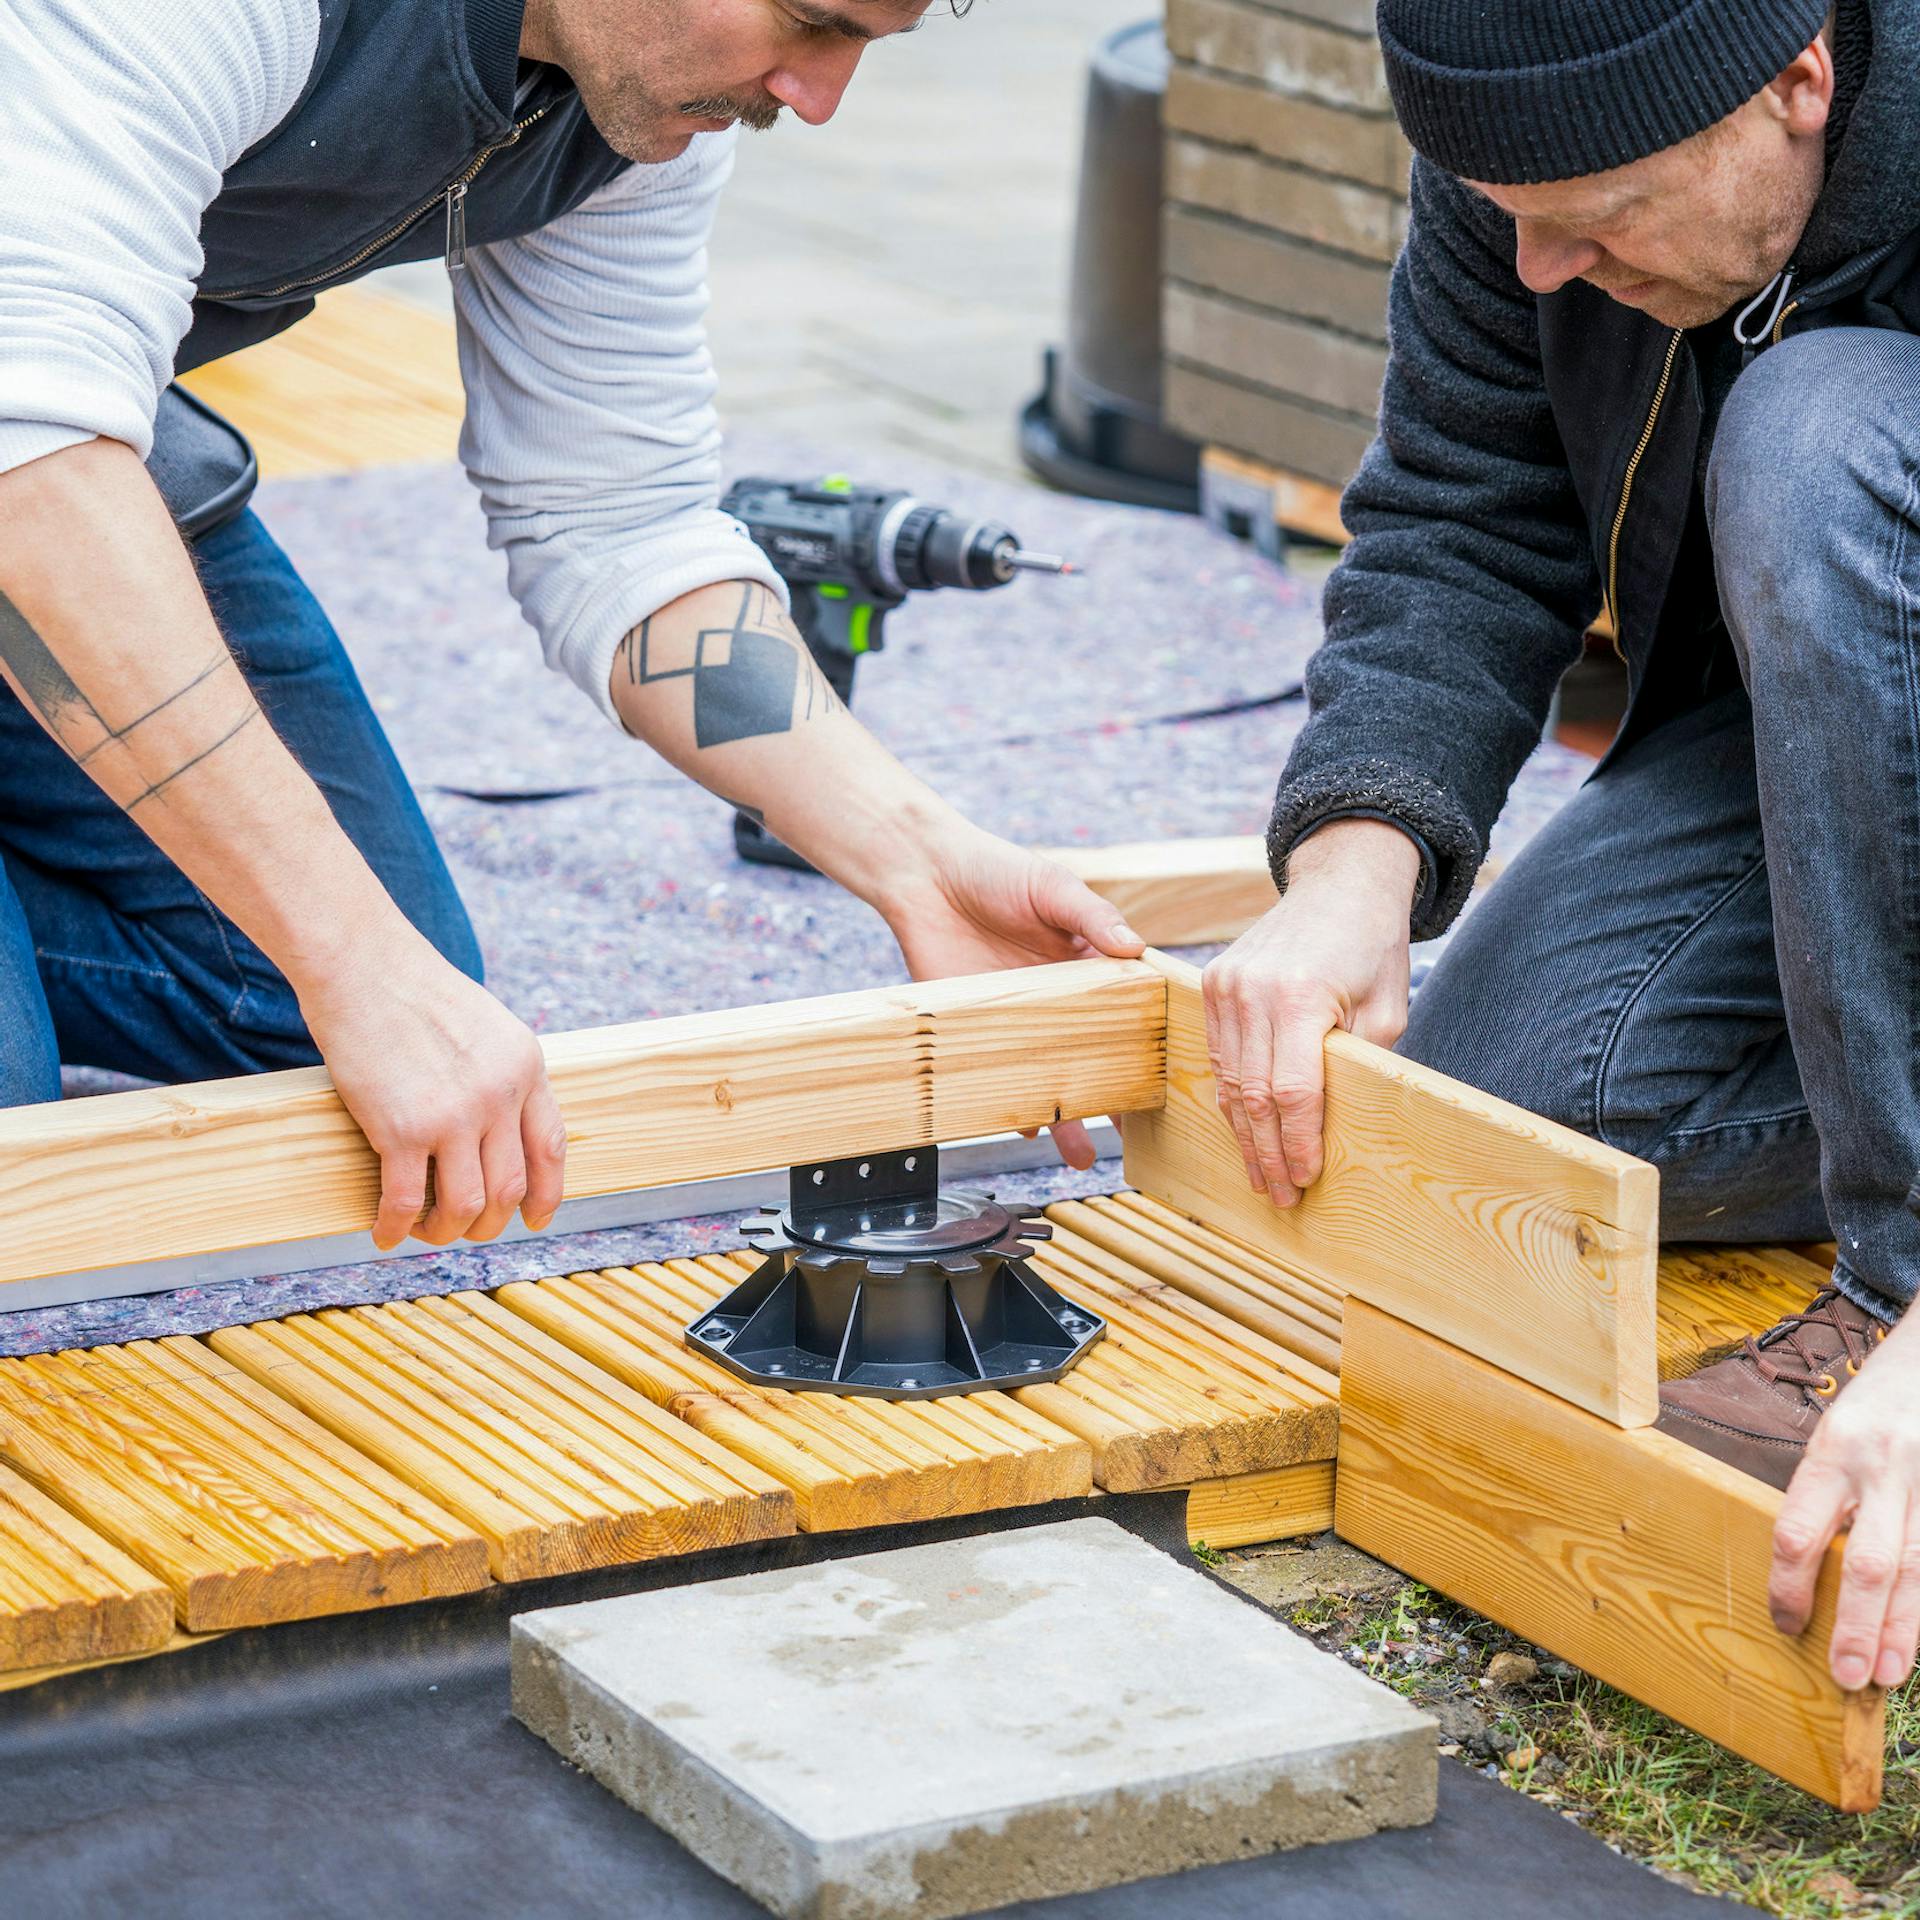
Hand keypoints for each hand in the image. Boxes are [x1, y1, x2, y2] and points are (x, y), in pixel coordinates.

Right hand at [300, 933, 566, 1250]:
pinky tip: (385, 1233)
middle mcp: (499, 1095)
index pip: (551, 1147)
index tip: (535, 1218)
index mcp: (526, 1067)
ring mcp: (454, 1115)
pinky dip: (396, 1227)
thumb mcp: (487, 1025)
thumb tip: (498, 1127)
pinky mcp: (401, 1128)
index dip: (547, 1193)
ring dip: (447, 1231)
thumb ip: (501, 1073)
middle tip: (467, 1229)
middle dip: (490, 1222)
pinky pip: (407, 1200)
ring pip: (467, 1205)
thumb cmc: (415, 990)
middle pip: (510, 1187)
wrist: (363, 965)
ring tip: (426, 1231)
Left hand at [882, 824, 1145, 1168]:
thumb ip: (1092, 916)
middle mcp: (1059, 1001)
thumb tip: (1135, 947)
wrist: (922, 877)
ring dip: (1063, 1115)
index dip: (1148, 1044)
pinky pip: (997, 1075)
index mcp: (1089, 967)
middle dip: (1112, 1096)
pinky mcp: (974, 1031)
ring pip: (1047, 1076)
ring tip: (1080, 1155)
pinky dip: (1008, 1102)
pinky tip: (1023, 1124)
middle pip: (1092, 1056)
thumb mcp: (1052, 887)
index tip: (1167, 1078)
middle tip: (1129, 1132)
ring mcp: (1017, 1021)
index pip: (1129, 1012)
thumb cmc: (995, 871)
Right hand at [1202, 818, 1418, 1207]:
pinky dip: (1231, 1097)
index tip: (1305, 1179)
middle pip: (1251, 1095)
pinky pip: (1218, 1055)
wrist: (1339, 883)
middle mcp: (1252, 990)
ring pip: (1227, 1081)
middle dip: (1267, 1153)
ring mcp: (1225, 984)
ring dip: (1244, 1135)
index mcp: (1301, 995)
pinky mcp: (1212, 982)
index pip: (1292, 1091)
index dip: (1298, 1143)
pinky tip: (1246, 1130)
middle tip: (1279, 1196)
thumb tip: (1337, 1126)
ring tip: (1260, 1175)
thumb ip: (1358, 1064)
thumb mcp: (1386, 1009)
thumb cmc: (1372, 946)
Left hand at [1770, 1305, 1919, 1690]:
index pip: (1799, 1530)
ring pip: (1918, 1567)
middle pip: (1869, 1562)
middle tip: (1846, 1677)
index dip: (1788, 1584)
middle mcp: (1882, 1468)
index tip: (1785, 1624)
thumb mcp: (1833, 1436)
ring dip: (1904, 1627)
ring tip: (1888, 1673)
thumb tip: (1805, 1570)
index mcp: (1832, 1452)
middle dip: (1856, 1624)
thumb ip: (1825, 1495)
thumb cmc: (1875, 1405)